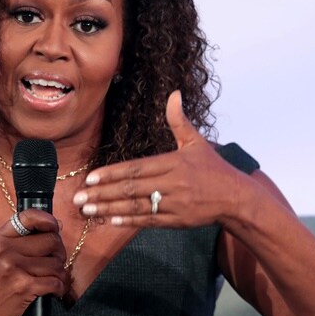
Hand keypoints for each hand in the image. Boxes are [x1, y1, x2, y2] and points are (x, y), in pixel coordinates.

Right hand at [0, 209, 67, 315]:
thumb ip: (24, 239)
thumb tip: (58, 225)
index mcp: (1, 239)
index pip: (29, 216)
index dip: (48, 220)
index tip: (55, 227)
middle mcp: (6, 249)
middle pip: (51, 240)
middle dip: (59, 253)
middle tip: (55, 263)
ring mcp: (15, 267)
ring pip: (56, 263)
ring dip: (60, 274)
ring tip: (53, 279)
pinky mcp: (24, 286)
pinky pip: (55, 282)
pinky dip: (59, 288)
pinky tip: (54, 291)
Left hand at [72, 91, 244, 227]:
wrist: (236, 198)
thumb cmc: (213, 168)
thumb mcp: (196, 142)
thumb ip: (179, 121)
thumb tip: (174, 94)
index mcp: (172, 163)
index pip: (136, 168)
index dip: (112, 174)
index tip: (91, 178)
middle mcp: (171, 184)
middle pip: (131, 189)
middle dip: (103, 194)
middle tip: (79, 197)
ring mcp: (174, 204)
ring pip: (136, 207)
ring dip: (110, 209)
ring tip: (88, 210)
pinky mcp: (177, 221)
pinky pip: (149, 221)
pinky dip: (129, 221)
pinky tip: (111, 220)